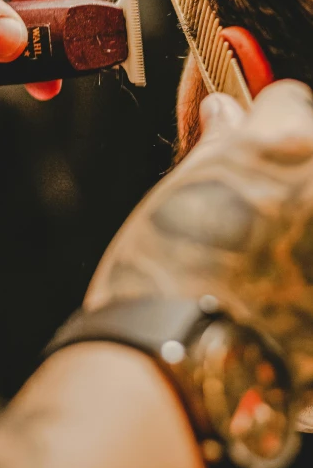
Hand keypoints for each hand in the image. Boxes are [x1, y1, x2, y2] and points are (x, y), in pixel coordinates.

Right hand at [86, 81, 312, 402]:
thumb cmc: (167, 274)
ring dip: (301, 223)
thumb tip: (225, 111)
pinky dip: (305, 271)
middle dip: (288, 174)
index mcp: (288, 145)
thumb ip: (218, 143)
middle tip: (252, 211)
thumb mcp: (183, 191)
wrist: (182, 367)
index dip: (261, 123)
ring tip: (263, 260)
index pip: (289, 99)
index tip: (247, 144)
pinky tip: (281, 292)